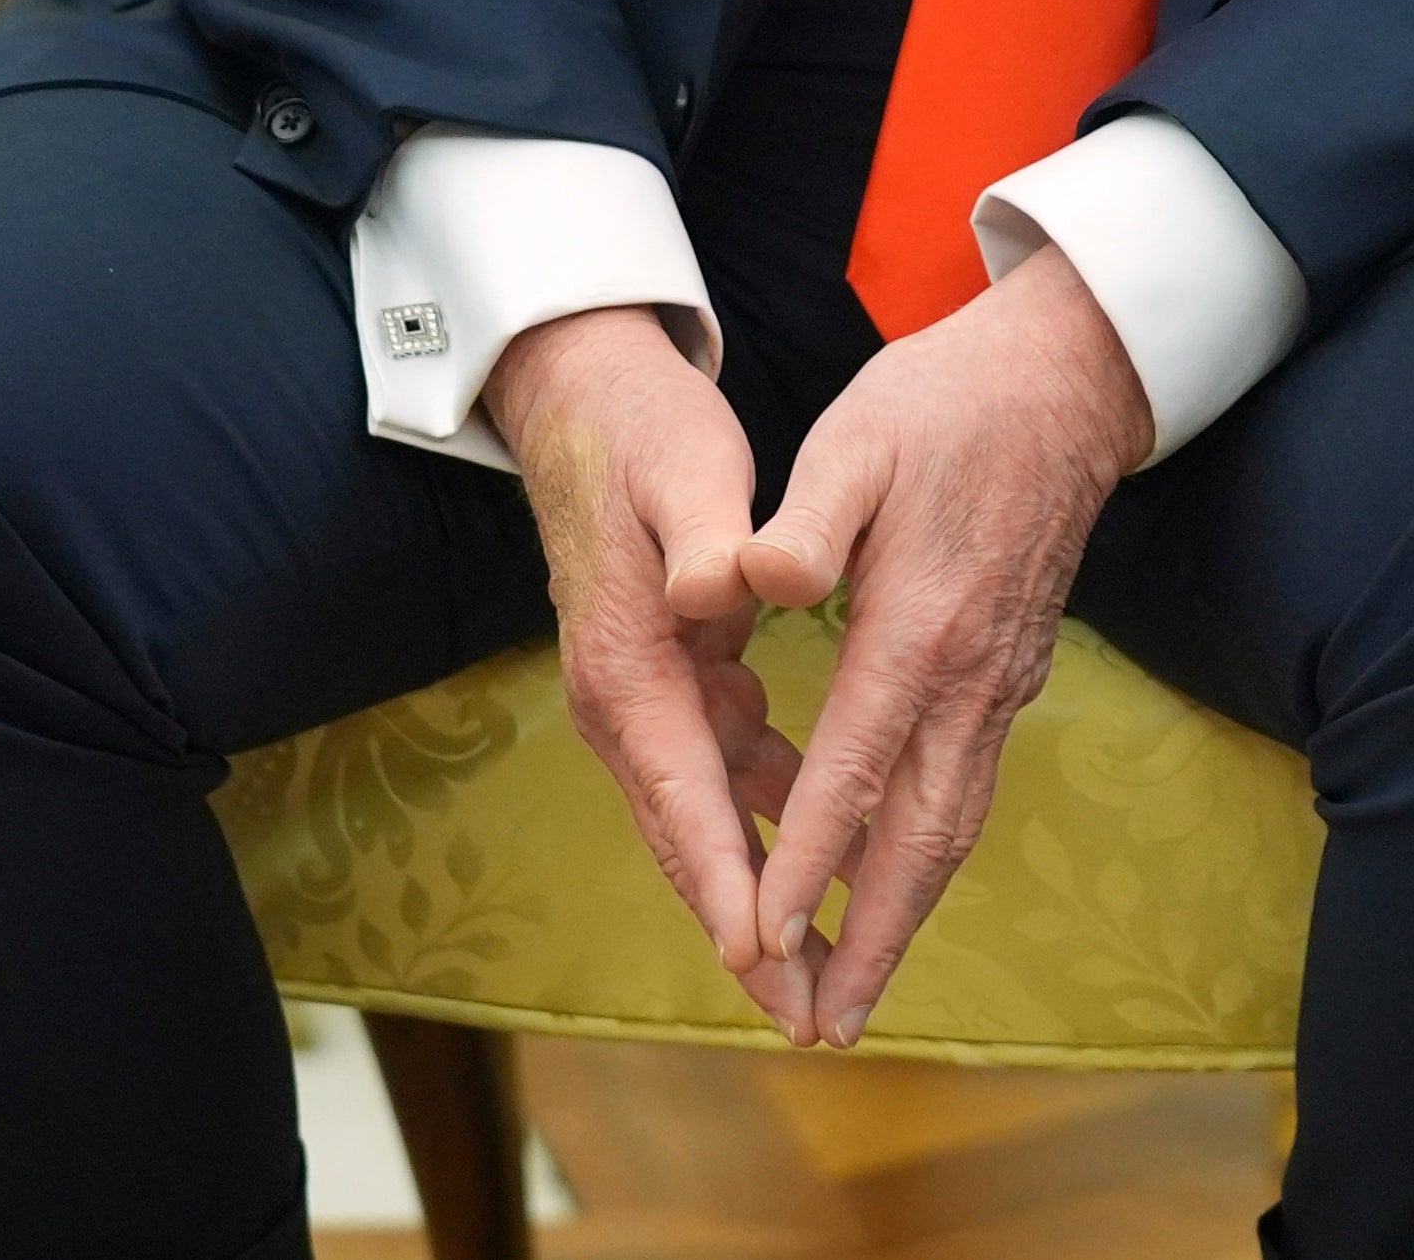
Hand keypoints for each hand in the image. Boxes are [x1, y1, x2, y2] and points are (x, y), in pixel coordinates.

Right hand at [484, 305, 804, 1023]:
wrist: (587, 397)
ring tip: (821, 976)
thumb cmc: (643, 431)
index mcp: (627, 666)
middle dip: (748, 933)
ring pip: (708, 820)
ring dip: (762, 893)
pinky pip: (724, 772)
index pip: (684, 795)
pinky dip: (770, 814)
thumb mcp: (684, 468)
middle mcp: (624, 702)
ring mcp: (645, 697)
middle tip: (808, 1016)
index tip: (768, 956)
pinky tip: (827, 844)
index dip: (728, 879)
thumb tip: (717, 588)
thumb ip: (704, 535)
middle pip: (690, 841)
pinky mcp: (673, 678)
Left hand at [733, 248, 1155, 1045]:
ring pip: (953, 827)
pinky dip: (927, 860)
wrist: (1070, 382)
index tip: (763, 938)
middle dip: (869, 939)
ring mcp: (1002, 682)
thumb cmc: (949, 401)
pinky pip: (967, 791)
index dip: (808, 859)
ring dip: (903, 917)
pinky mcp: (1012, 675)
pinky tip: (895, 888)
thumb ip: (808, 516)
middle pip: (920, 837)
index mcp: (919, 625)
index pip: (854, 766)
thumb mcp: (860, 435)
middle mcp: (970, 675)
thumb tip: (751, 575)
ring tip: (855, 995)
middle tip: (823, 1026)